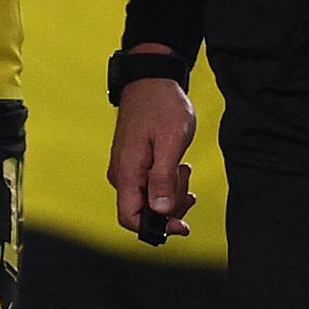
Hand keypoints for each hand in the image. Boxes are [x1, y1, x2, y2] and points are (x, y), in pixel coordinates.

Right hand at [110, 72, 197, 241]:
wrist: (152, 81)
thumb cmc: (162, 106)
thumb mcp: (171, 142)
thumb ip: (163, 178)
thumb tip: (160, 211)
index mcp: (126, 172)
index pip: (130, 218)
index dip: (156, 227)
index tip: (182, 224)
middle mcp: (121, 175)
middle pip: (143, 213)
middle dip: (171, 206)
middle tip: (187, 179)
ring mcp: (125, 169)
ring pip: (148, 201)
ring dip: (172, 194)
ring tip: (184, 168)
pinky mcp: (133, 164)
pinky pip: (148, 187)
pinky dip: (167, 185)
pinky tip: (179, 169)